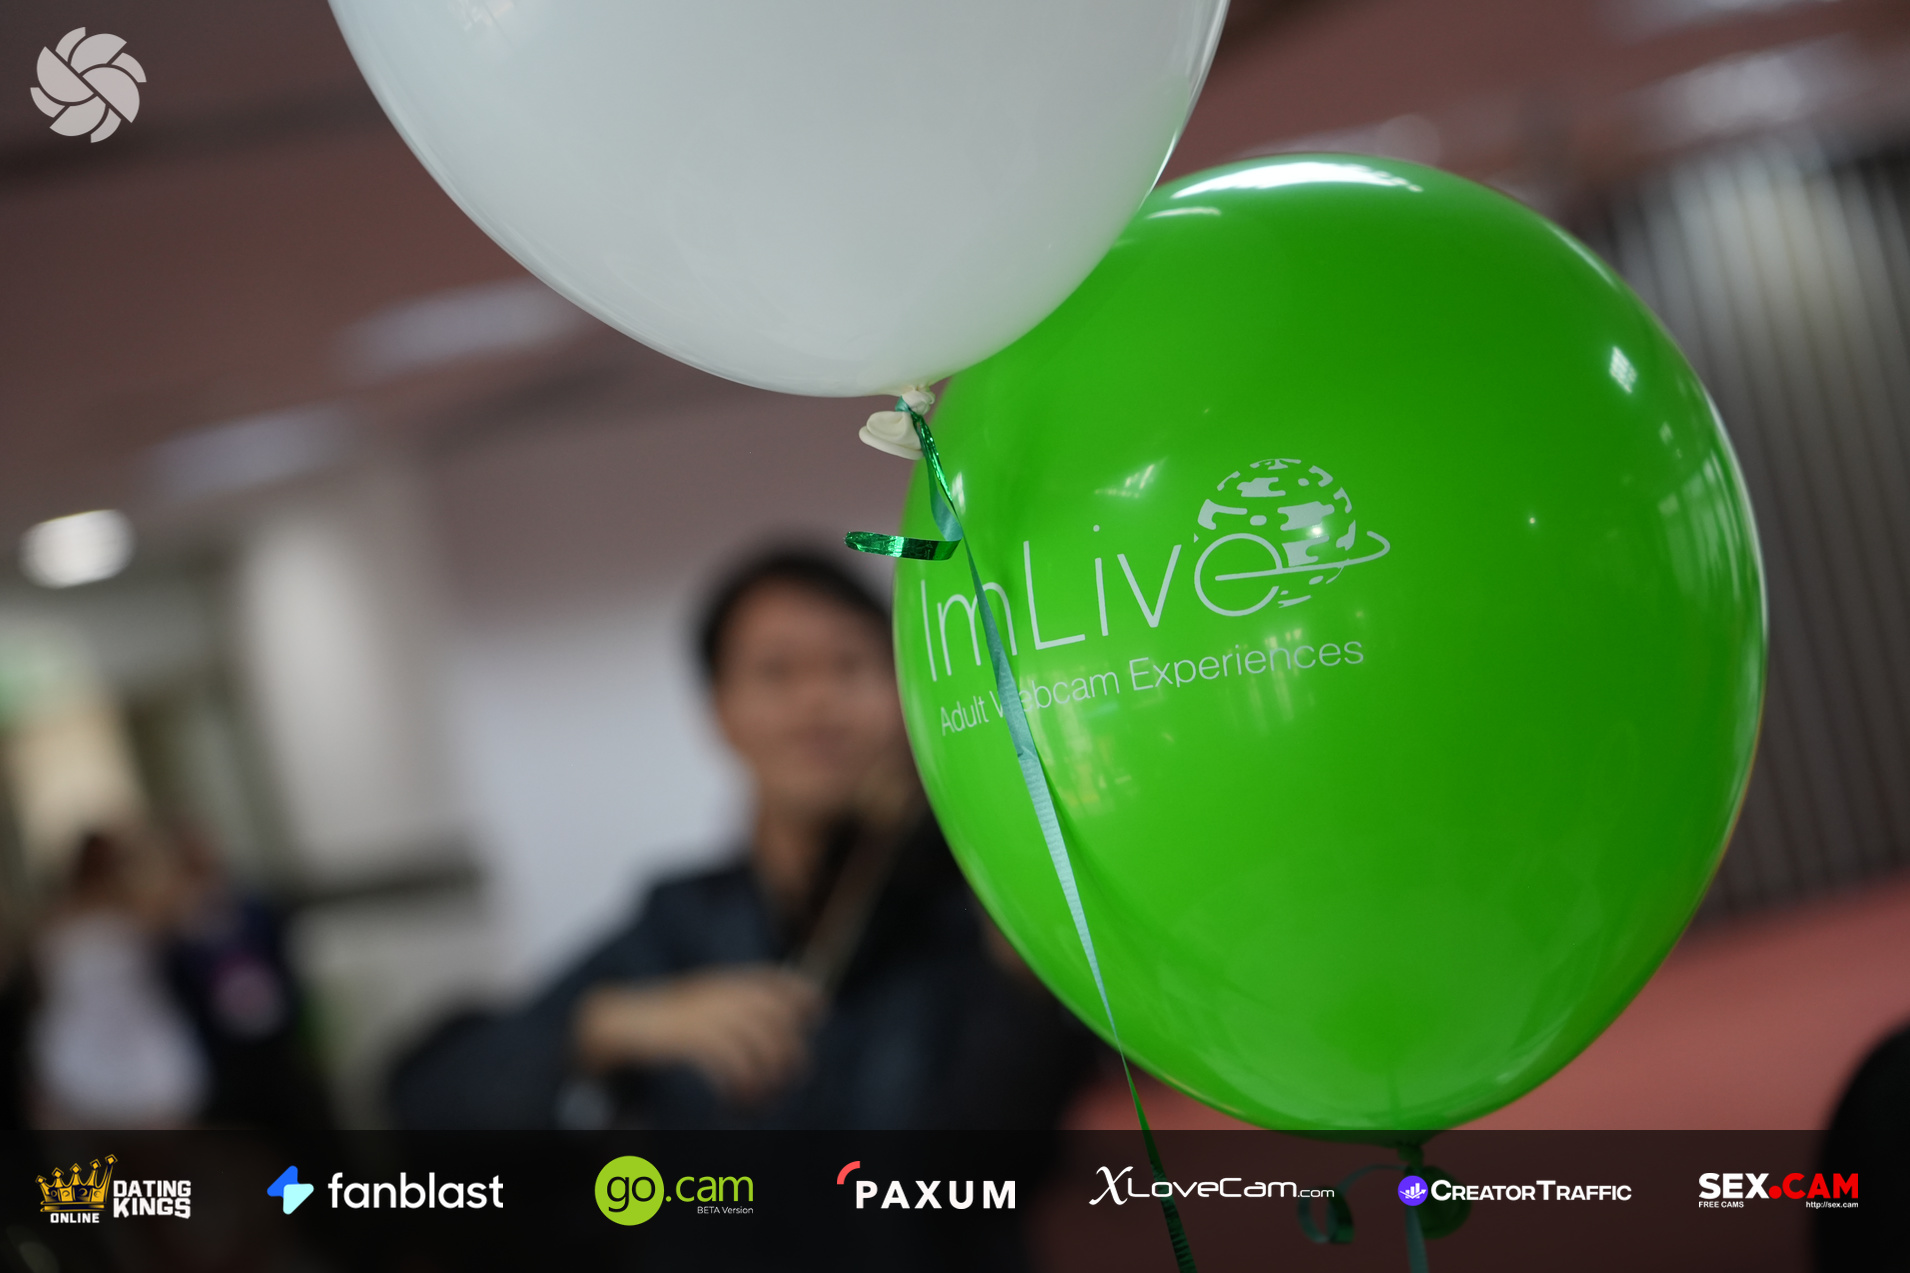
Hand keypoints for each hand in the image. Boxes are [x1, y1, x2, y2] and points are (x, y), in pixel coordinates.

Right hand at [574, 966, 821, 1103]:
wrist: (605, 1023)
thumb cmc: (653, 1024)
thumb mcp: (692, 1005)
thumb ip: (726, 1008)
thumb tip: (775, 1026)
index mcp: (714, 983)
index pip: (766, 979)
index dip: (797, 990)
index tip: (818, 1007)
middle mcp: (711, 994)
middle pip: (770, 1016)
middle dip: (789, 1045)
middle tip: (794, 1071)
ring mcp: (699, 1014)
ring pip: (754, 1042)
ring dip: (766, 1073)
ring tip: (762, 1095)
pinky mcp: (685, 1039)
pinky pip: (727, 1061)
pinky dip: (739, 1084)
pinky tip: (737, 1099)